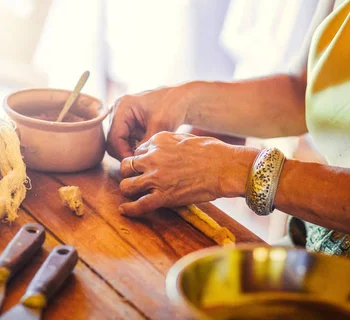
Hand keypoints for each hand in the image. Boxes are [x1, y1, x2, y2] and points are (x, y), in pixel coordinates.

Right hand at [106, 86, 188, 160]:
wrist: (182, 100)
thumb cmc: (173, 106)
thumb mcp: (160, 126)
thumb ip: (145, 144)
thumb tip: (135, 161)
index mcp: (123, 106)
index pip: (114, 136)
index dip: (122, 152)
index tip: (135, 164)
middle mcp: (117, 111)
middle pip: (112, 140)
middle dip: (123, 154)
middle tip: (137, 165)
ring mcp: (122, 117)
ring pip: (117, 143)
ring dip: (127, 152)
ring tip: (142, 160)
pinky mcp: (128, 124)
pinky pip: (124, 141)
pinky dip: (132, 149)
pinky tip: (143, 153)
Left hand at [117, 132, 256, 216]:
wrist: (225, 167)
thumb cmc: (212, 152)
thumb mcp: (184, 138)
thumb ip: (168, 143)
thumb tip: (161, 150)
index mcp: (158, 141)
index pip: (138, 151)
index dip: (142, 160)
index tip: (148, 166)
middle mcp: (152, 158)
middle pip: (126, 166)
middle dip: (128, 172)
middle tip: (135, 178)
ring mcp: (156, 178)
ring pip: (126, 185)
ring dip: (128, 189)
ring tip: (132, 192)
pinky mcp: (164, 196)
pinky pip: (139, 205)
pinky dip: (130, 210)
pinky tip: (124, 211)